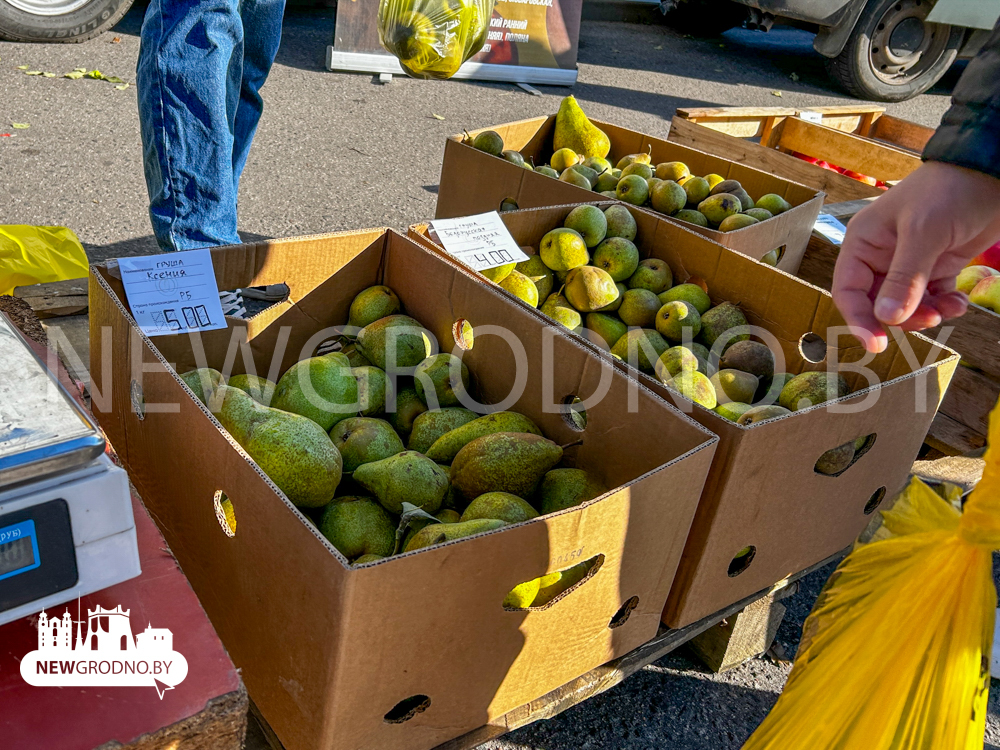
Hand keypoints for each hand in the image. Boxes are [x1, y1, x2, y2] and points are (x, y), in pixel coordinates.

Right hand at [832, 161, 999, 352]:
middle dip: (901, 317)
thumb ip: (904, 278)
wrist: (993, 171)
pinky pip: (931, 299)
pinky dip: (944, 306)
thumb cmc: (949, 191)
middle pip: (877, 304)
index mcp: (863, 242)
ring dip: (925, 314)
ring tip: (947, 309)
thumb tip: (886, 320)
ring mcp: (909, 263)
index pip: (848, 290)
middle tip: (928, 320)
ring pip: (905, 306)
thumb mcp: (924, 233)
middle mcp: (881, 255)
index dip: (859, 318)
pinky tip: (959, 302)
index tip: (877, 343)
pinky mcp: (936, 266)